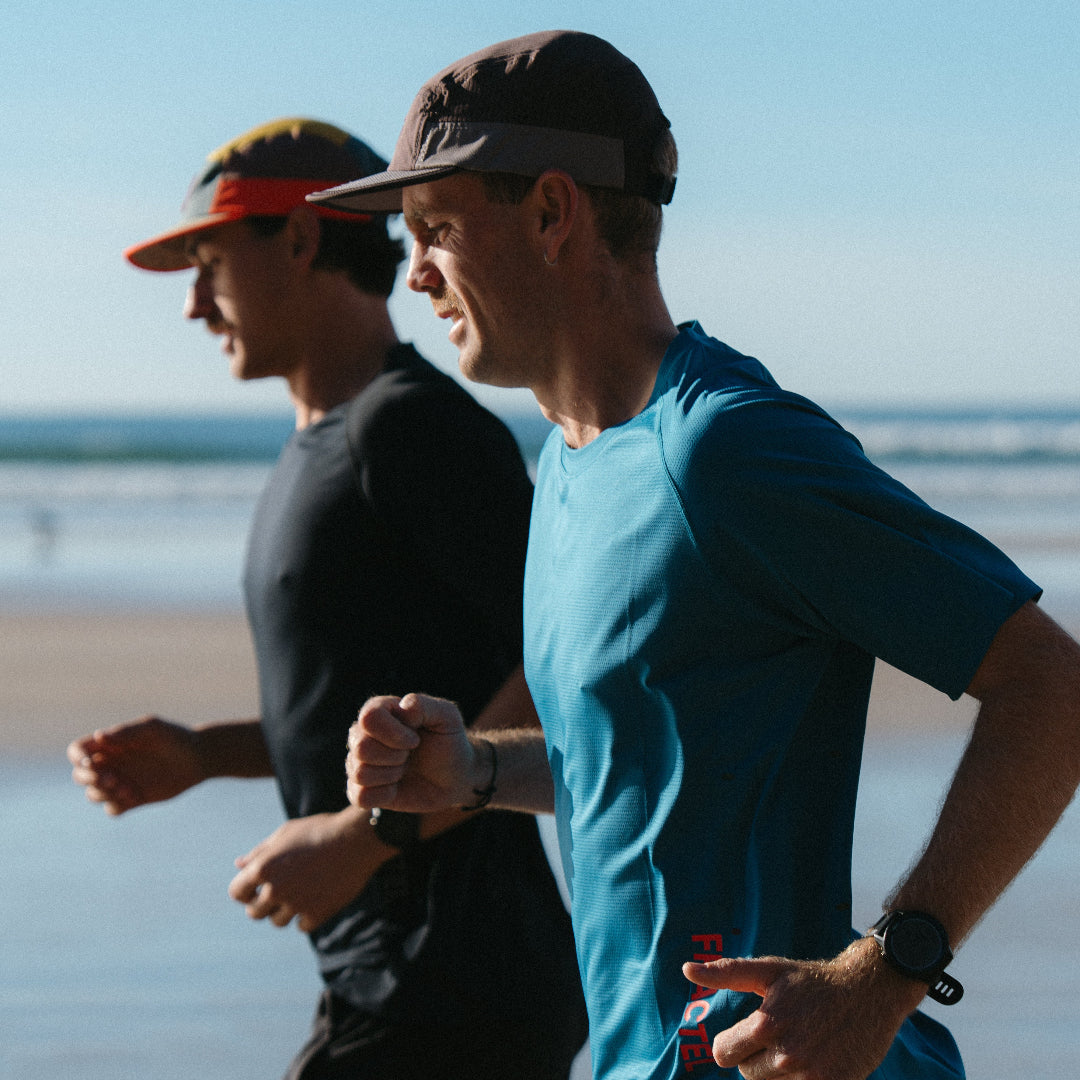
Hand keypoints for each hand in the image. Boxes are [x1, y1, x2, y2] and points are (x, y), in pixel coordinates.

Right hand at [67, 716, 204, 814]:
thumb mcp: (153, 729)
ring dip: (105, 794)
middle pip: (79, 776)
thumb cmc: (175, 737)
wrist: (198, 758)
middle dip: (90, 779)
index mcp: (110, 744)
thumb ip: (127, 732)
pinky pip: (112, 809)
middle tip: (112, 779)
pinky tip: (136, 797)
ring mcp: (120, 782)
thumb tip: (99, 736)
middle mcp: (111, 763)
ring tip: (128, 788)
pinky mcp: (132, 799)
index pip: (78, 751)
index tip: (90, 762)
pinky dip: (117, 806)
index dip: (78, 758)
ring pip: (94, 794)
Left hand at [228, 808, 384, 931]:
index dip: (245, 890)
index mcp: (263, 868)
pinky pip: (302, 924)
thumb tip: (239, 865)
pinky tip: (318, 895)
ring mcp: (296, 904)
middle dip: (263, 904)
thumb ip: (260, 852)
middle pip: (254, 913)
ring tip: (302, 890)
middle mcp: (275, 890)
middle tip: (280, 891)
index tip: (255, 887)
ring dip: (286, 910)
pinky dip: (308, 914)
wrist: (357, 839)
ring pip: (278, 921)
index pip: (236, 892)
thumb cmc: (319, 830)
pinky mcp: (317, 914)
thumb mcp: (286, 833)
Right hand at [346, 693, 479, 812]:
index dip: (394, 733)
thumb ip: (424, 704)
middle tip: (411, 755)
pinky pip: (360, 796)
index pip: (369, 717)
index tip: (415, 740)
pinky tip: (396, 787)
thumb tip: (402, 708)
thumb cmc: (449, 742)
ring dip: (391, 775)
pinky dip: (384, 795)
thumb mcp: (447, 717)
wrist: (454, 777)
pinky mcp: (362, 790)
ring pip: (360, 773)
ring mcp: (359, 762)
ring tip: (404, 768)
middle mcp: (363, 734)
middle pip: (361, 747)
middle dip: (395, 756)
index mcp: (380, 710)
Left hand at [682, 937, 925, 1079]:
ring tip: (798, 1047)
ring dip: (780, 1073)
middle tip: (779, 1037)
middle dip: (756, 1058)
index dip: (732, 1043)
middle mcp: (787, 1055)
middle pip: (748, 1074)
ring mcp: (812, 1076)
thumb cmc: (811, 981)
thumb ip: (726, 972)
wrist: (868, 992)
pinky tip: (813, 1062)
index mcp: (765, 1024)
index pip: (723, 1053)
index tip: (748, 1034)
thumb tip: (686, 969)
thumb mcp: (768, 970)